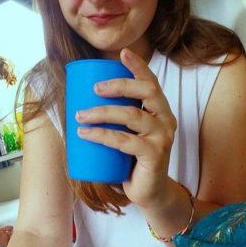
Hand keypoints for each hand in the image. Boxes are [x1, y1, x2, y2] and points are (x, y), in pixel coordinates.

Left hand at [75, 48, 176, 207]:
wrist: (149, 193)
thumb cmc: (133, 160)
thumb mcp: (128, 133)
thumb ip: (116, 118)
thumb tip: (79, 99)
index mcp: (160, 110)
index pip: (152, 83)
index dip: (138, 66)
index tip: (122, 53)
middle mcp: (166, 120)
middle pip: (146, 92)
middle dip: (119, 85)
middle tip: (94, 89)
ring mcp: (162, 137)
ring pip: (131, 115)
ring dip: (101, 113)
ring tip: (79, 115)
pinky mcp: (154, 154)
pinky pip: (124, 140)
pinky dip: (102, 135)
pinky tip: (85, 133)